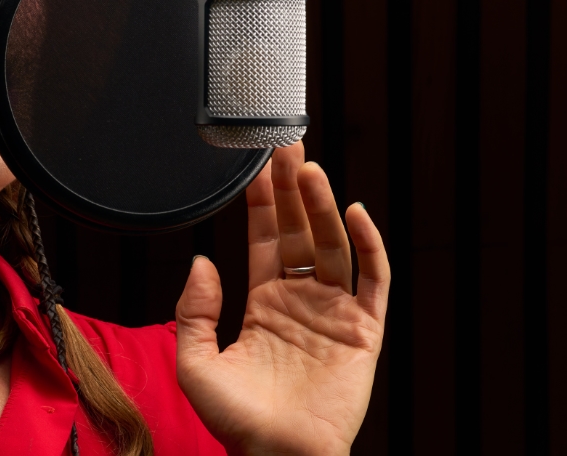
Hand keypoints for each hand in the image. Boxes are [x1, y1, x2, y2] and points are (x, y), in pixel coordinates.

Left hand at [175, 143, 389, 455]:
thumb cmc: (237, 423)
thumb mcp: (196, 364)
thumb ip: (193, 312)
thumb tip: (201, 261)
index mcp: (264, 302)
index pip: (265, 237)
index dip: (263, 200)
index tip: (257, 163)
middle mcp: (301, 300)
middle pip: (300, 230)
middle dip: (294, 187)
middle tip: (286, 143)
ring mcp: (334, 313)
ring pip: (332, 246)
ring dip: (322, 207)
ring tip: (309, 170)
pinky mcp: (364, 332)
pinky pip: (372, 282)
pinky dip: (369, 246)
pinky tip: (355, 214)